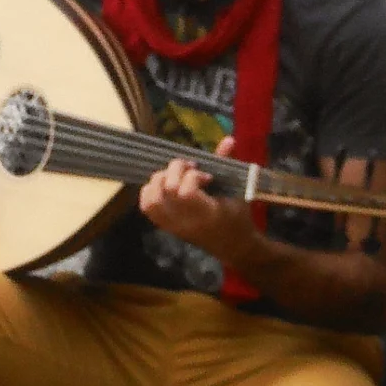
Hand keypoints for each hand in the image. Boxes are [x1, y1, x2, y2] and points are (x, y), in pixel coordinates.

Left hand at [137, 137, 263, 269]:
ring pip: (152, 199)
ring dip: (160, 179)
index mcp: (206, 214)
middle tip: (190, 170)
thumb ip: (228, 164)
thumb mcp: (238, 191)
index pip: (185, 192)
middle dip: (175, 171)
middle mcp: (185, 222)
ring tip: (176, 176)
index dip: (192, 176)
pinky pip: (147, 207)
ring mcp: (173, 226)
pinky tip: (166, 185)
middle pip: (165, 191)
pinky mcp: (166, 227)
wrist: (234, 247)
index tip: (206, 176)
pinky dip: (151, 190)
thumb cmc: (238, 218)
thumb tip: (228, 139)